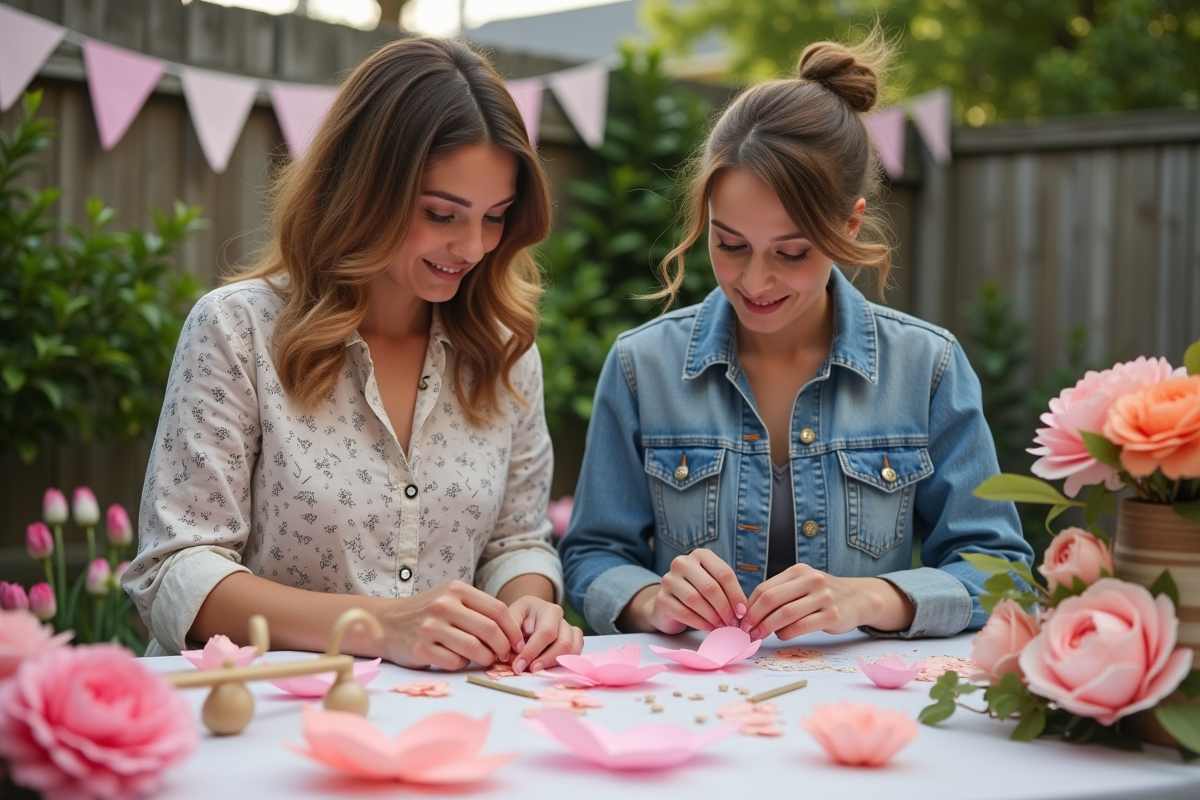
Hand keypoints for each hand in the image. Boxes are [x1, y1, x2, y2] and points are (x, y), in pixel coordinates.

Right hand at [379, 580, 525, 670]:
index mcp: (456, 590)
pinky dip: (462, 664)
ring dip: (486, 658)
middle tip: (506, 656)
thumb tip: (511, 634)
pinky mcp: (421, 650)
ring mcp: (431, 628)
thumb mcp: (450, 599)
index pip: (497, 610)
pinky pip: (454, 662)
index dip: (513, 630)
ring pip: (474, 648)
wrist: (386, 622)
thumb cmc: (426, 612)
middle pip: (489, 630)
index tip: (518, 643)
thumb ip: (477, 609)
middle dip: (504, 647)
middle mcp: (444, 606)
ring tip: (486, 660)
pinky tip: (458, 659)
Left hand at [507, 596, 582, 673]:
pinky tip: (548, 668)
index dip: (532, 651)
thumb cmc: (520, 616)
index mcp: (549, 610)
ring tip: (536, 670)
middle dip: (545, 661)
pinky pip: (576, 654)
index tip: (519, 665)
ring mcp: (570, 631)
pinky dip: (563, 664)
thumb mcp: (511, 617)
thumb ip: (511, 633)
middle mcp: (563, 620)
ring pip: (572, 651)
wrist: (528, 614)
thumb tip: (515, 653)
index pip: (546, 632)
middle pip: (563, 644)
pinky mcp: (574, 642)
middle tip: (528, 670)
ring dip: (554, 664)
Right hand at [651, 549, 747, 633]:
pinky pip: (684, 613)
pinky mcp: (662, 599)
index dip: (736, 594)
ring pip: (695, 600)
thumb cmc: (698, 592)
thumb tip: (742, 611)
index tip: (743, 611)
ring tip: (722, 626)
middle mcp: (682, 563)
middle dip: (725, 608)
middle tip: (733, 622)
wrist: (669, 604)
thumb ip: (727, 592)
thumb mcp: (714, 584)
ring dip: (713, 617)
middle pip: (710, 587)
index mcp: (700, 555)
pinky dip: (700, 623)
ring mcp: (669, 580)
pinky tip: (709, 628)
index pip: (723, 573)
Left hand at [739, 566, 914, 640]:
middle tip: (746, 631)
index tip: (741, 620)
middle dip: (754, 618)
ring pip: (785, 614)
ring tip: (759, 636)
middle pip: (771, 599)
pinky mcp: (832, 616)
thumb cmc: (822, 595)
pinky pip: (801, 627)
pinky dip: (786, 634)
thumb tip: (750, 612)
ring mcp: (823, 597)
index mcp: (799, 571)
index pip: (765, 588)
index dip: (749, 606)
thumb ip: (781, 593)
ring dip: (767, 628)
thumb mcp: (803, 584)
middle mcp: (811, 580)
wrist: (858, 598)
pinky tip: (782, 636)